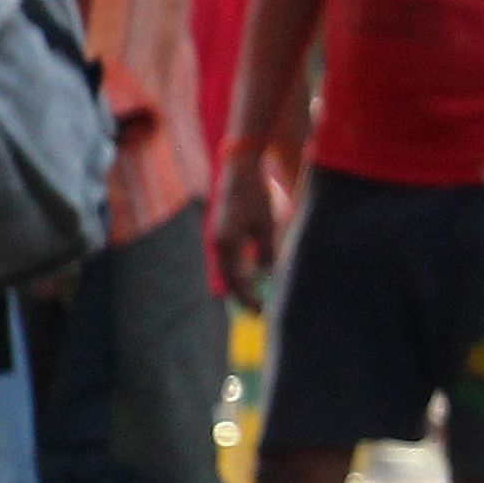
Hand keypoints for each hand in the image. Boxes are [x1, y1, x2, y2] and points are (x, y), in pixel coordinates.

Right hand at [211, 159, 285, 309]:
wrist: (238, 170)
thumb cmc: (255, 196)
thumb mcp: (266, 224)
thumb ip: (265, 251)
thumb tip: (266, 274)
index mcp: (226, 242)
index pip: (235, 280)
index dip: (248, 298)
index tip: (261, 311)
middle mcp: (217, 242)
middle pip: (228, 278)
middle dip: (243, 296)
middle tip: (258, 312)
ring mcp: (217, 237)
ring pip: (227, 269)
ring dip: (240, 285)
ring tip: (254, 300)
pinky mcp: (221, 232)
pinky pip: (228, 259)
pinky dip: (237, 272)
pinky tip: (250, 279)